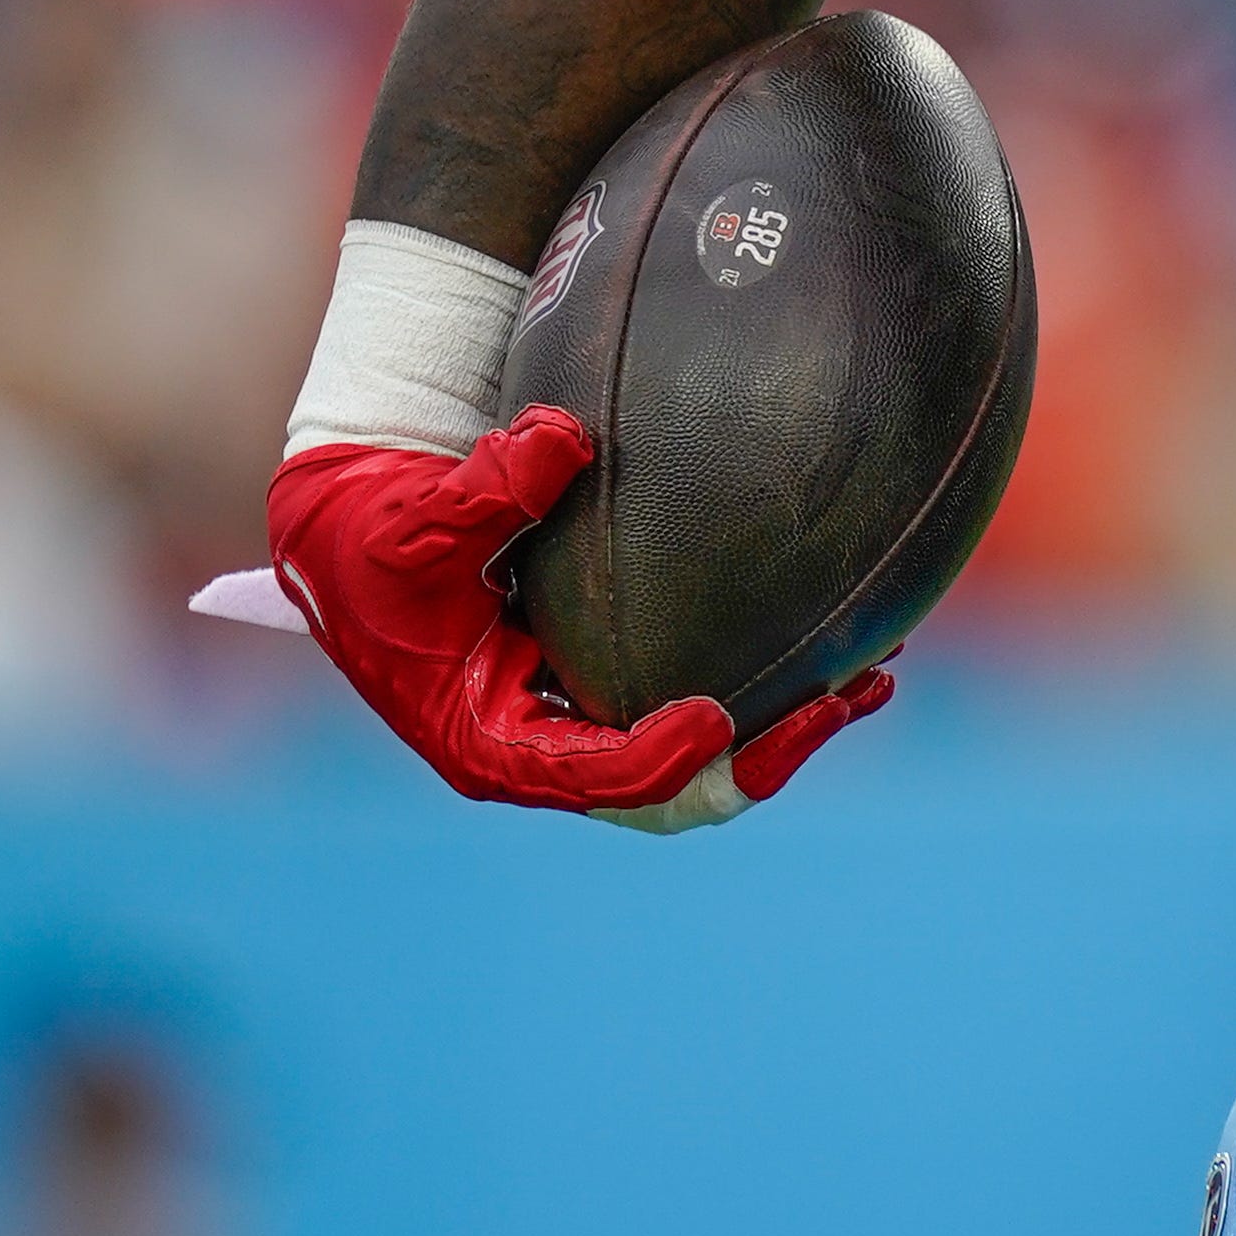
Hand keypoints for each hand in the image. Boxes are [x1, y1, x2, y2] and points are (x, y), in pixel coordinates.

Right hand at [265, 406, 890, 826]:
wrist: (364, 530)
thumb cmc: (377, 538)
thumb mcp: (414, 523)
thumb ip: (484, 492)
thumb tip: (562, 440)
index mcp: (490, 742)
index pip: (588, 776)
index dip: (656, 761)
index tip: (719, 718)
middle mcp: (551, 746)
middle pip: (671, 795)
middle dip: (757, 760)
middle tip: (833, 704)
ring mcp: (592, 722)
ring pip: (706, 764)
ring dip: (789, 727)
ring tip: (871, 678)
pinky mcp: (622, 682)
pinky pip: (710, 703)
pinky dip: (778, 683)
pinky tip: (853, 642)